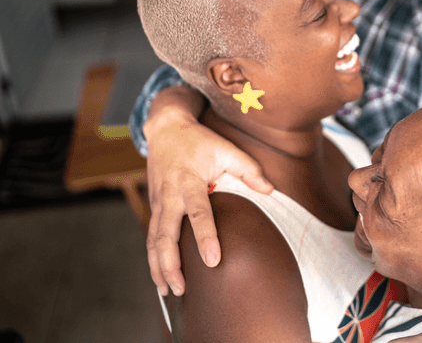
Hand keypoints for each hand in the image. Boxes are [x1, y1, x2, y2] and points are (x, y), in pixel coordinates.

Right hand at [144, 86, 272, 295]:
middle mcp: (170, 195)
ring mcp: (158, 203)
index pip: (198, 214)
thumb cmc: (199, 141)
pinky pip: (151, 238)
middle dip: (171, 264)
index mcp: (189, 181)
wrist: (165, 129)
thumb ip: (249, 169)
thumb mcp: (226, 149)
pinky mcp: (154, 207)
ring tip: (170, 292)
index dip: (205, 237)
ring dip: (159, 268)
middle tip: (182, 289)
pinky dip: (154, 260)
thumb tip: (270, 190)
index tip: (212, 260)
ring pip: (153, 241)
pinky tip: (161, 279)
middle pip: (165, 235)